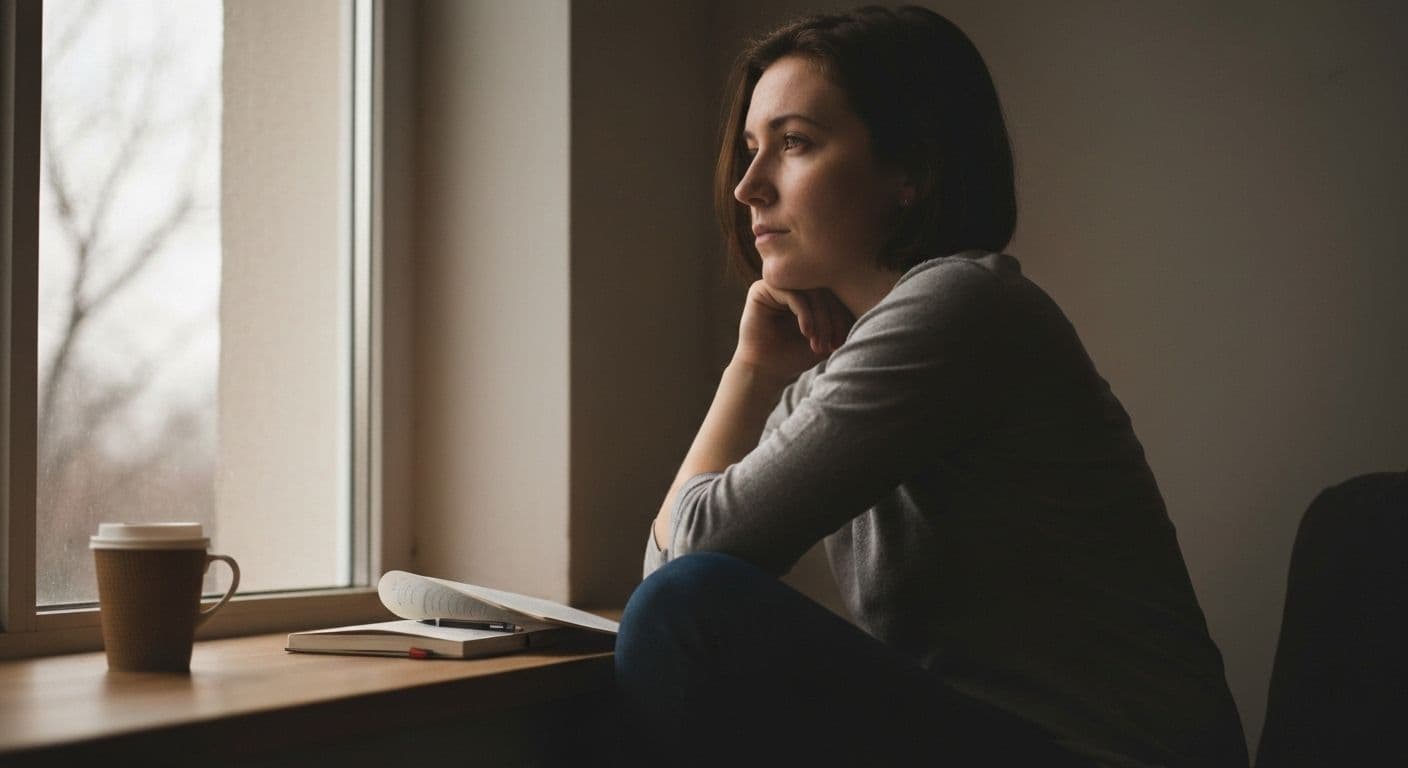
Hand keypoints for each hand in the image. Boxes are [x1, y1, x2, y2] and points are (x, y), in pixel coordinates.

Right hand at [732, 280, 853, 379]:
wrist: (765, 371)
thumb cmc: (795, 355)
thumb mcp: (827, 337)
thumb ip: (843, 321)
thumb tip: (871, 306)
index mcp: (808, 291)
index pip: (833, 293)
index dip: (842, 316)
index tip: (842, 342)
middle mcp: (792, 284)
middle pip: (823, 290)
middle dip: (831, 318)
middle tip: (832, 343)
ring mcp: (777, 284)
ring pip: (810, 291)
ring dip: (819, 318)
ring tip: (817, 341)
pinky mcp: (761, 289)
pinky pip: (791, 294)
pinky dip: (804, 313)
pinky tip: (806, 332)